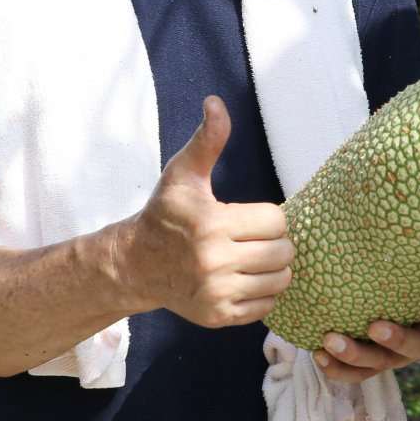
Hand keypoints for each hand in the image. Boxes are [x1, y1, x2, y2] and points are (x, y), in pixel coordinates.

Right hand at [117, 96, 294, 327]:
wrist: (136, 265)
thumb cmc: (165, 214)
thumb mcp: (183, 173)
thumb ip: (207, 139)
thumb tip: (216, 102)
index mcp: (211, 225)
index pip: (276, 221)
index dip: (267, 216)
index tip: (247, 216)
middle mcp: (214, 263)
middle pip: (283, 252)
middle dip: (274, 242)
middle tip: (252, 237)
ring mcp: (216, 295)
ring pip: (281, 280)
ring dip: (273, 267)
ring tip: (251, 257)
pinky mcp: (219, 318)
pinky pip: (268, 307)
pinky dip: (263, 293)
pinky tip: (243, 278)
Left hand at [313, 277, 419, 382]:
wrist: (416, 289)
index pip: (415, 345)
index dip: (396, 340)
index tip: (376, 327)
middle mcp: (403, 354)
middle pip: (382, 361)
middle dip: (358, 353)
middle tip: (334, 340)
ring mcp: (382, 357)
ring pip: (362, 370)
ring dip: (341, 361)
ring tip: (322, 347)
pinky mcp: (364, 357)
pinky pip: (348, 369)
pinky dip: (331, 365)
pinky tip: (315, 352)